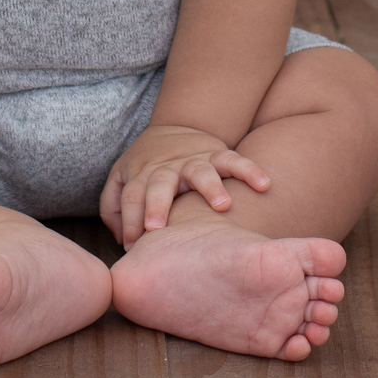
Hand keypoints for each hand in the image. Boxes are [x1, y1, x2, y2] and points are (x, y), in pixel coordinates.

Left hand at [100, 124, 270, 248]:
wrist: (172, 130)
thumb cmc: (145, 169)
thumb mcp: (120, 182)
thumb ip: (113, 209)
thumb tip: (122, 240)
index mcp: (140, 175)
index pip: (130, 198)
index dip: (128, 222)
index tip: (132, 247)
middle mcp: (166, 168)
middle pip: (158, 183)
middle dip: (156, 205)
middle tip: (156, 229)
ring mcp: (192, 160)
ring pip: (200, 170)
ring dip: (210, 187)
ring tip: (223, 205)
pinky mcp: (216, 154)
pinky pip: (234, 159)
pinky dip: (249, 170)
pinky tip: (263, 184)